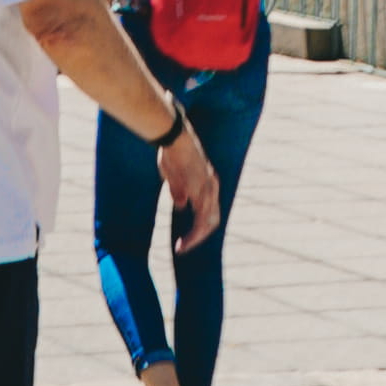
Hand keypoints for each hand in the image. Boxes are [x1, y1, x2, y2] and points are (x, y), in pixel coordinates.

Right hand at [161, 118, 221, 251]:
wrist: (174, 137)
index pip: (209, 210)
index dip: (200, 225)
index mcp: (208, 183)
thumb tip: (181, 206)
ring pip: (208, 223)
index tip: (186, 234)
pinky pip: (200, 221)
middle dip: (200, 236)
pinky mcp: (200, 193)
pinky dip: (193, 235)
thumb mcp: (175, 175)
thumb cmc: (172, 152)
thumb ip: (179, 191)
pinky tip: (182, 243)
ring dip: (196, 239)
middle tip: (185, 246)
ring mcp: (208, 190)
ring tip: (182, 248)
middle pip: (213, 220)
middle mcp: (212, 187)